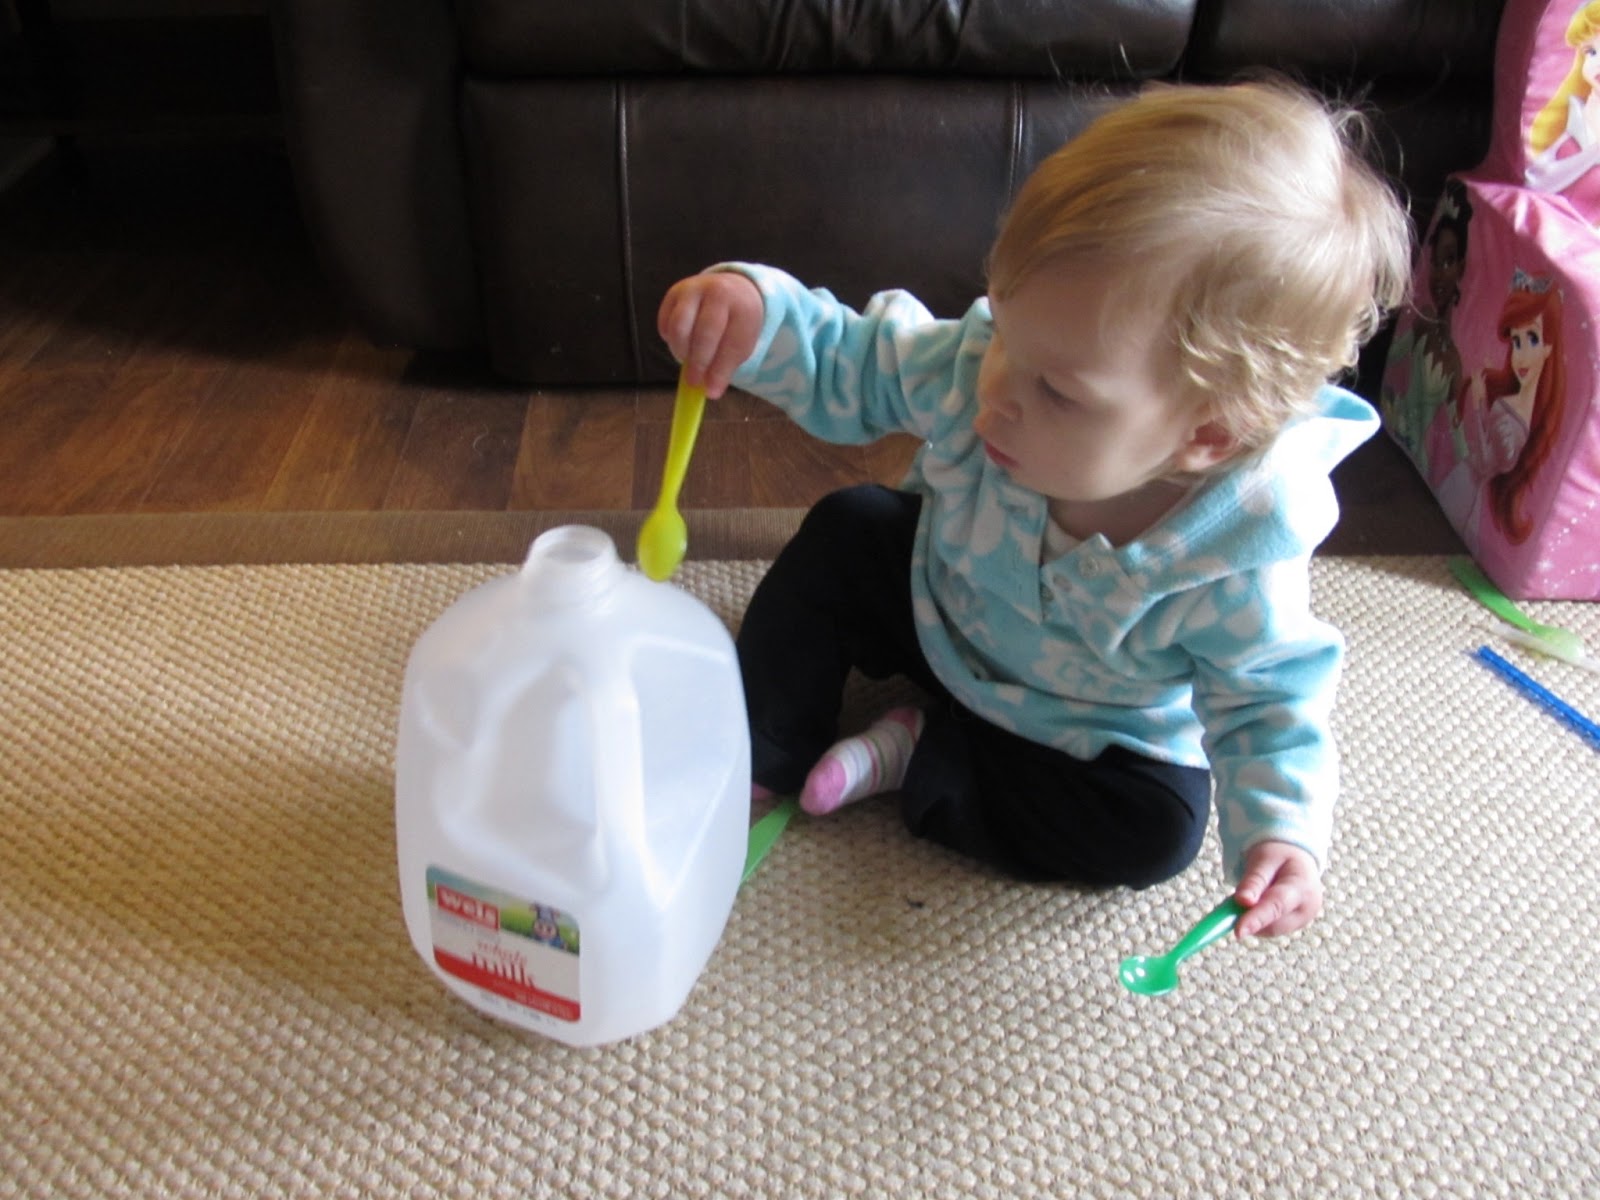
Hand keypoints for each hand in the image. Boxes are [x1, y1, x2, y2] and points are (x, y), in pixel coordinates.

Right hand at [657, 272, 764, 397]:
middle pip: (704, 332)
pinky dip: (670, 338)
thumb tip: (710, 392)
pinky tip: (681, 344)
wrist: (731, 289)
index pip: (731, 343)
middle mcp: (718, 292)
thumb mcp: (741, 345)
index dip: (720, 370)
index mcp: (743, 308)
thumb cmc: (736, 324)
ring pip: (679, 326)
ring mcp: (694, 289)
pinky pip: (666, 321)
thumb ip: (726, 368)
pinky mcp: (674, 292)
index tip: (710, 390)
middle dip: (698, 362)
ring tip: (688, 361)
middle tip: (694, 381)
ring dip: (681, 350)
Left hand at [1234, 841, 1322, 937]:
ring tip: (1250, 893)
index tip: (1238, 932)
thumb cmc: (1279, 856)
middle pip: (1272, 923)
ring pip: (1267, 929)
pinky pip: (1268, 929)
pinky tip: (1256, 902)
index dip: (1257, 919)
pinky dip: (1256, 920)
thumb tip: (1242, 902)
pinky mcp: (1294, 927)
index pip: (1277, 906)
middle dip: (1248, 917)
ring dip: (1251, 918)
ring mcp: (1302, 920)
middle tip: (1232, 901)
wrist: (1296, 860)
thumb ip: (1254, 880)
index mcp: (1303, 886)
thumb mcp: (1264, 859)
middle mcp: (1307, 908)